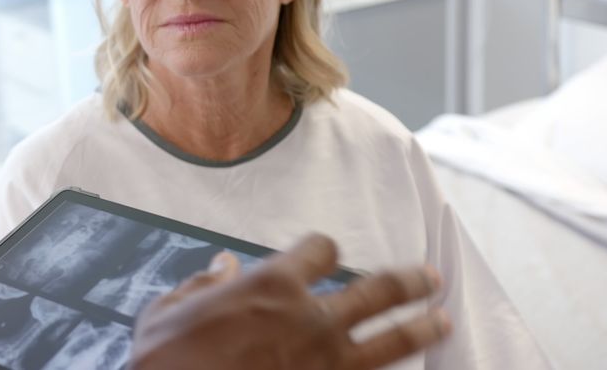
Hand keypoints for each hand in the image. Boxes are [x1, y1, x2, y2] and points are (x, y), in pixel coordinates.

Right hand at [130, 233, 450, 369]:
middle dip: (408, 282)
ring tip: (442, 320)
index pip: (320, 250)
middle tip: (428, 278)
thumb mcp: (165, 313)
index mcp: (271, 287)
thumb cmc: (164, 364)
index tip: (326, 254)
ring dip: (421, 328)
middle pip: (378, 290)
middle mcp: (311, 319)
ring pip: (392, 341)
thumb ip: (201, 285)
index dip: (324, 249)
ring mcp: (327, 364)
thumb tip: (223, 267)